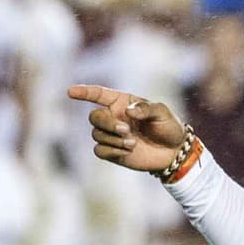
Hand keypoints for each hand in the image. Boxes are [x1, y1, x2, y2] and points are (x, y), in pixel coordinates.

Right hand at [68, 84, 185, 172]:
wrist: (173, 152)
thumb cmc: (168, 127)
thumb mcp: (162, 113)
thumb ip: (146, 109)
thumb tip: (128, 111)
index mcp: (122, 102)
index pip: (98, 95)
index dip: (84, 92)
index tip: (70, 92)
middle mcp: (114, 117)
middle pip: (94, 117)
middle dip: (107, 123)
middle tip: (126, 130)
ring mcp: (111, 135)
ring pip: (96, 134)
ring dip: (113, 139)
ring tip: (133, 143)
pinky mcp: (112, 152)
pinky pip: (99, 150)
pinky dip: (111, 150)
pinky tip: (127, 152)